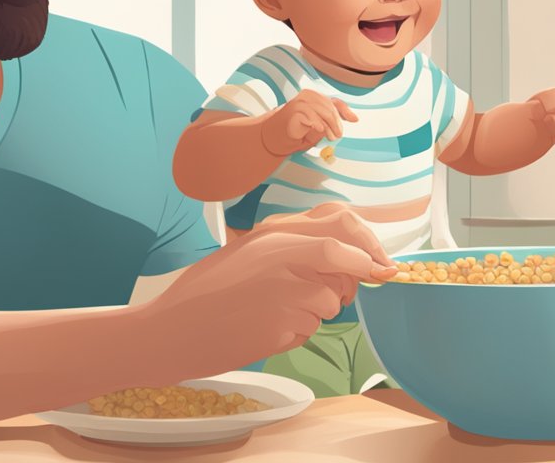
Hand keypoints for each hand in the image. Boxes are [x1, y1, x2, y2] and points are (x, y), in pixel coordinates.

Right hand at [143, 203, 394, 376]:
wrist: (171, 329)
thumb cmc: (205, 292)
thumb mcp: (246, 252)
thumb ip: (291, 246)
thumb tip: (344, 254)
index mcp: (272, 231)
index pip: (341, 222)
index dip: (369, 244)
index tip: (382, 264)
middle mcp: (282, 252)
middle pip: (345, 259)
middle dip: (353, 279)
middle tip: (337, 293)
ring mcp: (284, 287)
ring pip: (331, 300)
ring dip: (315, 311)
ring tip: (276, 313)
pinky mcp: (282, 321)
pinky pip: (311, 328)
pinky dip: (298, 332)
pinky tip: (265, 329)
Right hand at [260, 90, 357, 156]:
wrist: (273, 138)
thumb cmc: (295, 132)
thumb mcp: (317, 126)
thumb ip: (329, 120)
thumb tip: (349, 118)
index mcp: (314, 97)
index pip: (334, 102)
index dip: (345, 111)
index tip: (355, 119)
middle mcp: (308, 96)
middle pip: (330, 107)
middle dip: (336, 123)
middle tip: (338, 135)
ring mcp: (300, 101)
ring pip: (323, 111)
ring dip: (329, 126)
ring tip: (331, 137)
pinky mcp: (294, 109)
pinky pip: (311, 116)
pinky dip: (317, 123)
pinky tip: (320, 130)